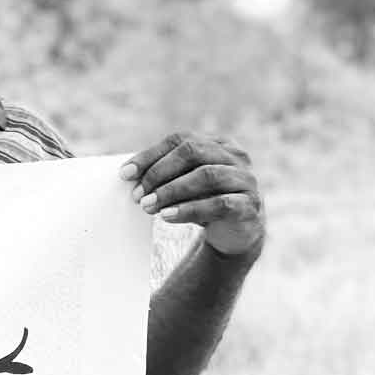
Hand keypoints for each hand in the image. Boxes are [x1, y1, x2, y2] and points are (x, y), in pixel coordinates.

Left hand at [119, 133, 264, 257]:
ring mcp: (246, 179)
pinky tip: (167, 216)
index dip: (150, 155)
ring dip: (171, 191)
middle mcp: (235, 156)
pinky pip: (219, 203)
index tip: (125, 174)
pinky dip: (189, 209)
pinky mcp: (249, 205)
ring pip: (206, 176)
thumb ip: (163, 176)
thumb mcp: (183, 186)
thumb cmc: (204, 203)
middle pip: (192, 152)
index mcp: (218, 144)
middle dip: (159, 173)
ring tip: (147, 206)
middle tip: (136, 195)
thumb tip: (128, 175)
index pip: (179, 140)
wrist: (236, 233)